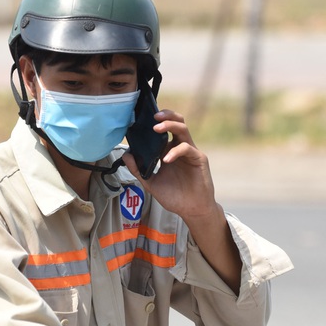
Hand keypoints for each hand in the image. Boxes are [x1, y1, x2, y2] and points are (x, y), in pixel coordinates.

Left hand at [123, 109, 243, 291]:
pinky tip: (166, 159)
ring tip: (157, 128)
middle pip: (177, 122)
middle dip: (166, 115)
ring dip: (170, 125)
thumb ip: (138, 170)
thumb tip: (126, 155)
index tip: (141, 120)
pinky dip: (175, 151)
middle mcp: (181, 148)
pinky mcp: (199, 159)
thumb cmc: (175, 196)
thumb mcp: (151, 183)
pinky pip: (187, 148)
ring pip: (183, 129)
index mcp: (170, 151)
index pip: (165, 130)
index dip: (155, 123)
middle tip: (153, 116)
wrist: (191, 210)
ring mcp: (191, 152)